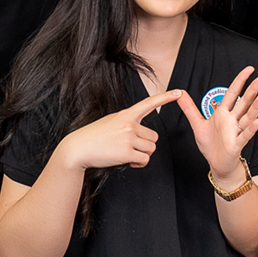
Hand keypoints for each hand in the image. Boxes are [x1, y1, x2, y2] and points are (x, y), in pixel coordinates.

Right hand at [56, 90, 181, 170]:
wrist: (78, 148)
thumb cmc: (94, 136)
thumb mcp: (111, 121)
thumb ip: (128, 122)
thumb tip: (141, 131)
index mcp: (126, 114)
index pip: (149, 103)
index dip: (165, 98)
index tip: (179, 93)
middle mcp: (129, 124)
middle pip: (154, 137)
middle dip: (146, 145)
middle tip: (131, 147)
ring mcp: (128, 138)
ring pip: (151, 149)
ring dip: (142, 154)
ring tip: (127, 153)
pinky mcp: (126, 153)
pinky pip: (144, 160)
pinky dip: (138, 163)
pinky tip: (127, 160)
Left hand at [177, 66, 257, 184]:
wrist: (216, 164)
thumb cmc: (210, 144)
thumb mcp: (197, 124)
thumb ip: (189, 108)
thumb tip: (180, 93)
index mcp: (223, 113)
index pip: (233, 93)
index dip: (240, 80)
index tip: (250, 69)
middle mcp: (232, 120)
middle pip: (244, 101)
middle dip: (253, 89)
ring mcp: (235, 131)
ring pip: (248, 116)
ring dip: (255, 106)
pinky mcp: (236, 144)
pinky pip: (245, 135)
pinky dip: (252, 129)